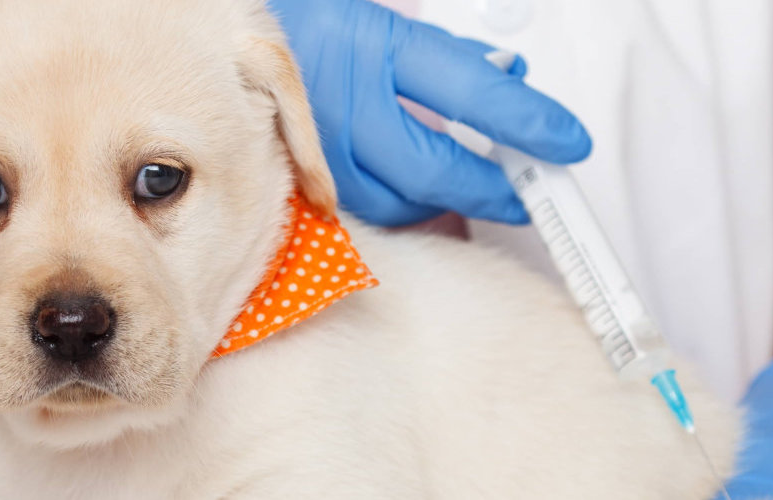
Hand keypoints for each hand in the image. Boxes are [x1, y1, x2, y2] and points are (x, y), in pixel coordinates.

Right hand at [269, 0, 590, 225]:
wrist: (206, 28)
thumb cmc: (291, 14)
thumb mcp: (374, 13)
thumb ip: (440, 52)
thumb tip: (504, 78)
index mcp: (369, 43)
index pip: (470, 91)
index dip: (527, 120)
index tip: (567, 142)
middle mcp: (341, 102)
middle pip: (437, 167)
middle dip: (492, 186)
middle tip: (529, 188)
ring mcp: (312, 148)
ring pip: (399, 201)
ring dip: (444, 200)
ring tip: (471, 186)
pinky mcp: (292, 178)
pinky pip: (359, 208)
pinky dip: (396, 204)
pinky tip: (413, 192)